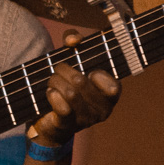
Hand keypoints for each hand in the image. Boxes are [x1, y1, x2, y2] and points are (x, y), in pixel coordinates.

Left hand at [30, 31, 120, 146]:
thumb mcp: (74, 58)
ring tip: (52, 81)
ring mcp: (86, 120)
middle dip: (63, 70)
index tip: (88, 72)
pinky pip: (62, 108)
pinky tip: (50, 93)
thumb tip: (73, 41)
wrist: (51, 117)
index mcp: (111, 95)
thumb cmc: (67, 83)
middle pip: (81, 82)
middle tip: (58, 70)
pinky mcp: (68, 125)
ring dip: (55, 82)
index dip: (98, 75)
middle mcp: (103, 110)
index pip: (113, 86)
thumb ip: (75, 39)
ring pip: (69, 93)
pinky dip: (52, 95)